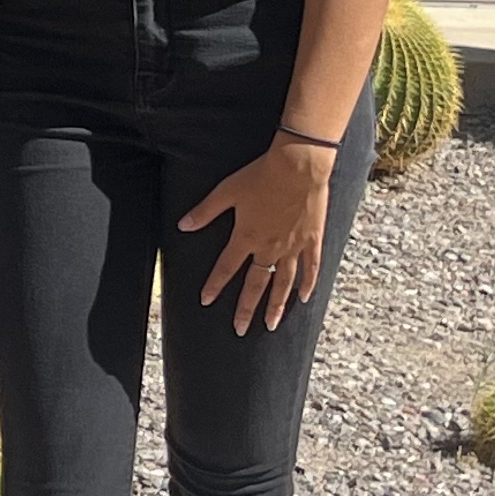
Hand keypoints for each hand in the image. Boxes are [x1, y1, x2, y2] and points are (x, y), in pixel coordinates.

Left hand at [185, 139, 336, 332]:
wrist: (298, 166)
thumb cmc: (260, 175)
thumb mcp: (226, 191)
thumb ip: (204, 212)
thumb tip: (182, 226)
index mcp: (246, 237)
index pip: (226, 268)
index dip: (215, 285)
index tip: (205, 301)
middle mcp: (269, 247)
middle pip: (255, 284)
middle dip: (245, 308)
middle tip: (239, 329)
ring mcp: (293, 246)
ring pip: (283, 284)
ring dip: (275, 305)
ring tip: (269, 324)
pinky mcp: (312, 240)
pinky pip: (311, 268)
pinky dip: (308, 285)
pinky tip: (302, 300)